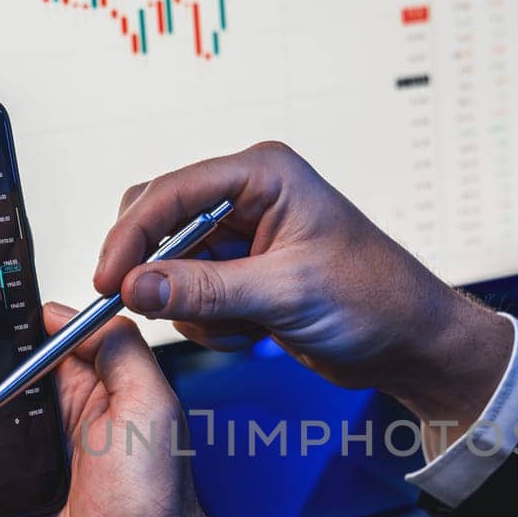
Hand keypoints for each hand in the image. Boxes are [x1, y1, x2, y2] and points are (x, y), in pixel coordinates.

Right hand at [98, 142, 513, 448]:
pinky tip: (255, 332)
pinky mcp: (241, 275)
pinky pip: (192, 298)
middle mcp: (248, 197)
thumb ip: (206, 290)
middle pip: (159, 224)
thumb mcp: (285, 294)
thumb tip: (136, 286)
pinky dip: (211, 324)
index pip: (171, 192)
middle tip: (161, 311)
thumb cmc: (373, 298)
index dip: (132, 236)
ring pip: (170, 268)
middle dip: (160, 274)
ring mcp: (242, 238)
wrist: (408, 341)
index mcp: (263, 174)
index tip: (109, 281)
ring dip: (196, 308)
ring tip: (246, 325)